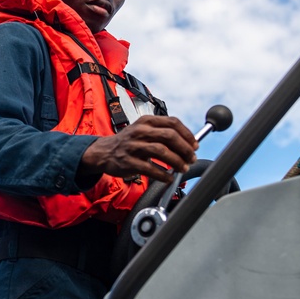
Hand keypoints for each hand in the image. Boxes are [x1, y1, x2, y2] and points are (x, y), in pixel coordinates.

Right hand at [77, 115, 198, 182]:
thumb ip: (163, 133)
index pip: (173, 123)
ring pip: (161, 151)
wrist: (104, 152)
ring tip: (183, 168)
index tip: (195, 145)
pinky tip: (169, 178)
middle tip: (192, 158)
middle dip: (185, 149)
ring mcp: (133, 146)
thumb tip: (189, 143)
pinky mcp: (128, 162)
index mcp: (146, 121)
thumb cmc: (129, 142)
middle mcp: (140, 131)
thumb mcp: (143, 130)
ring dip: (176, 161)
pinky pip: (149, 168)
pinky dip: (163, 175)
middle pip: (169, 136)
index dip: (187, 134)